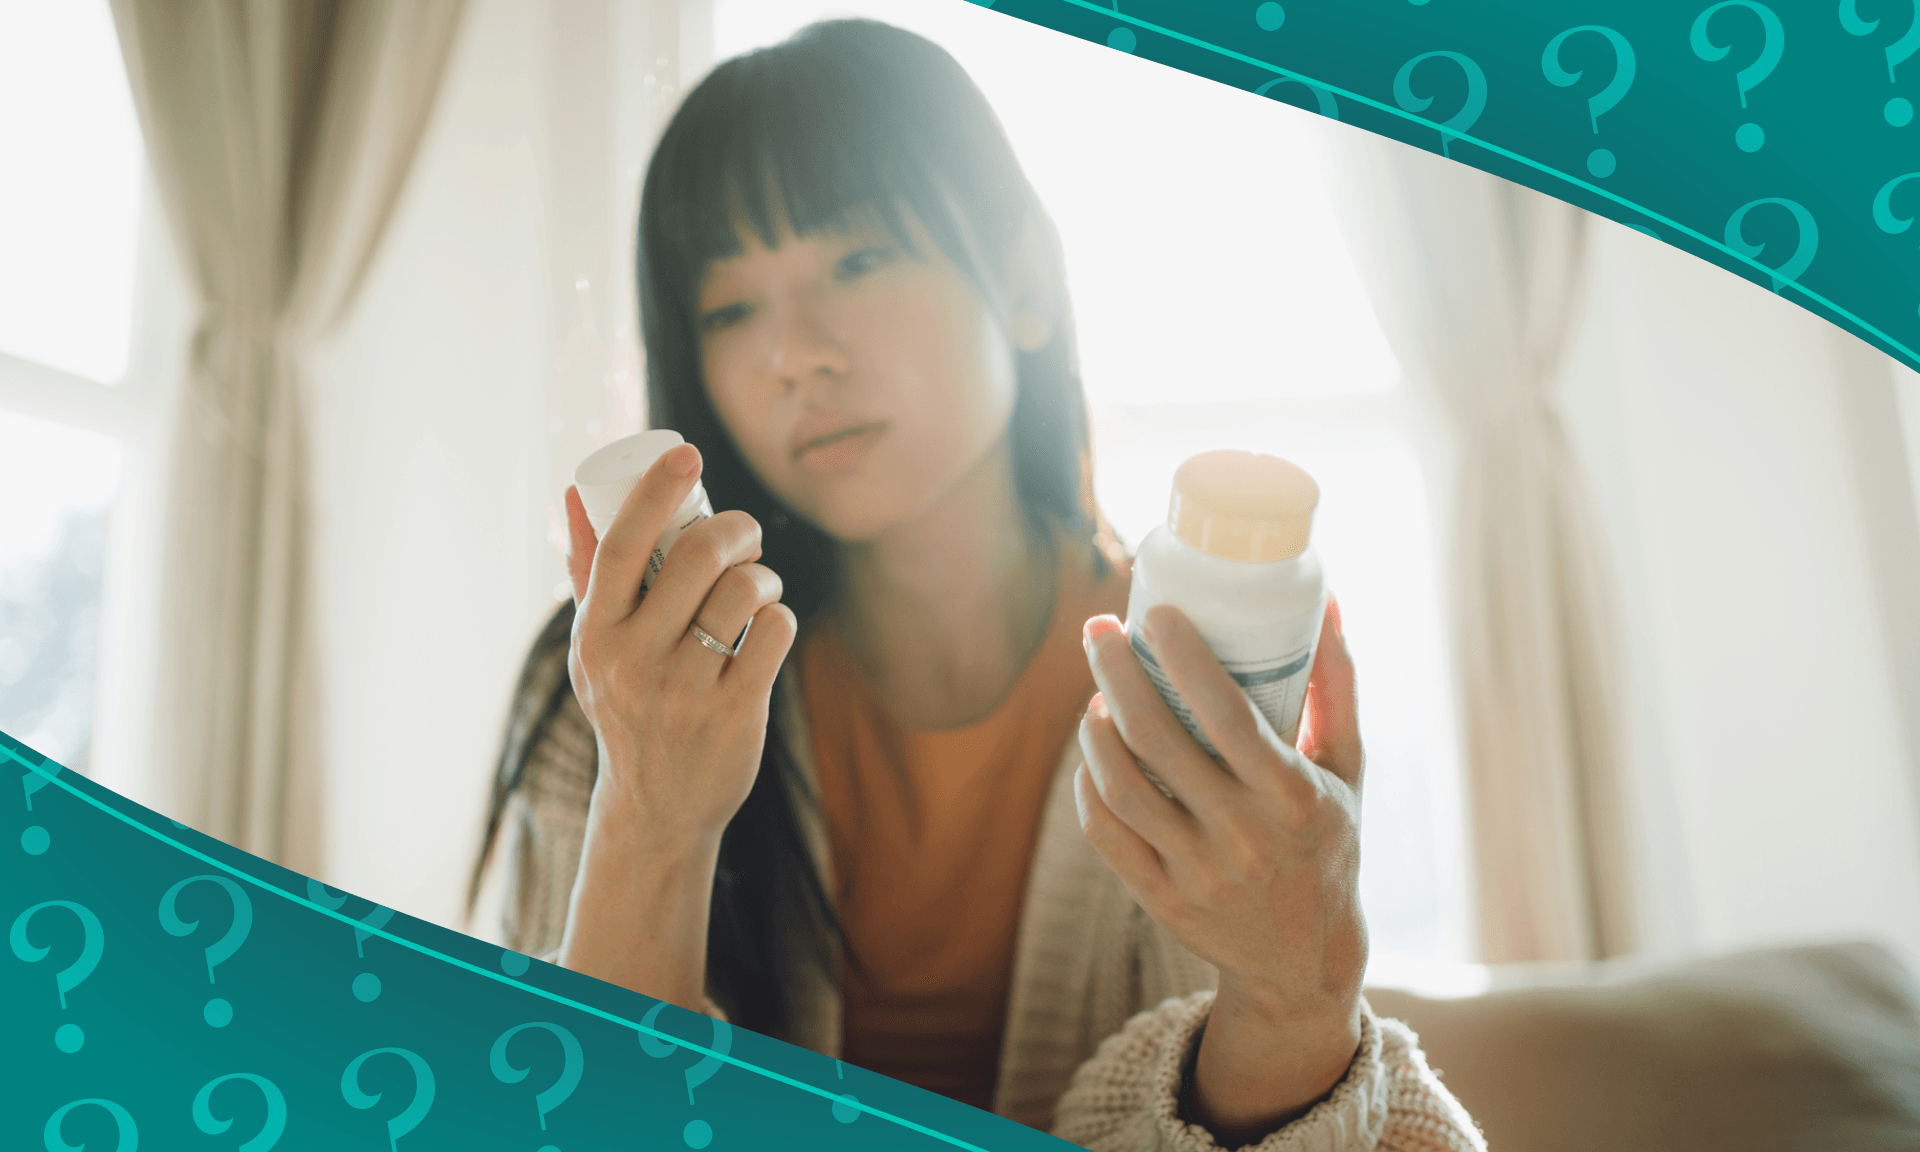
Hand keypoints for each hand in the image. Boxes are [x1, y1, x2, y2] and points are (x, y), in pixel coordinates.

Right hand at [563, 442, 797, 852]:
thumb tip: (570, 490)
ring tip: (759, 585)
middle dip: (735, 528)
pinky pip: (775, 632)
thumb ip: (587, 572)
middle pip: (697, 557)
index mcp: (595, 633)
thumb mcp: (595, 646)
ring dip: (763, 575)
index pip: (622, 544)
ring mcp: (685, 688)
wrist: (658, 805)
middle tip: (746, 534)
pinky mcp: (734, 711)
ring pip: (743, 591)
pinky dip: (780, 616)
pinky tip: (770, 625)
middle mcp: (635, 659)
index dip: (656, 491)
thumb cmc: (628, 705)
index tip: (688, 454)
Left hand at [1077, 597, 1365, 1141]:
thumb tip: (1324, 602)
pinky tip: (1095, 752)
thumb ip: (1335, 687)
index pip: (1227, 714)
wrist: (1303, 960)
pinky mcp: (1160, 899)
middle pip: (1158, 739)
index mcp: (1292, 796)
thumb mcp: (1348, 770)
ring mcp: (1196, 871)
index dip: (1184, 657)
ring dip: (1096, 730)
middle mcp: (1242, 835)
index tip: (1155, 612)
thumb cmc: (1327, 842)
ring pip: (1121, 786)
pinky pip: (1106, 831)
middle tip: (1099, 632)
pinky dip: (1090, 783)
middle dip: (1118, 672)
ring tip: (1096, 695)